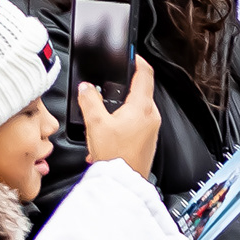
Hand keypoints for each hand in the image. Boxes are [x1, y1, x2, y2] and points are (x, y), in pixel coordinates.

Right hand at [79, 57, 162, 177]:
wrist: (123, 183)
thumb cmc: (114, 156)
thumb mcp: (96, 124)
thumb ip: (90, 102)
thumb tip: (86, 88)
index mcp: (142, 106)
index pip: (145, 74)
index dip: (139, 62)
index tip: (133, 56)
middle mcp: (152, 115)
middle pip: (142, 91)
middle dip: (126, 88)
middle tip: (112, 87)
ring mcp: (153, 128)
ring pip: (139, 109)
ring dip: (123, 109)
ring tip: (105, 118)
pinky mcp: (149, 140)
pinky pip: (138, 124)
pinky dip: (125, 124)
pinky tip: (109, 136)